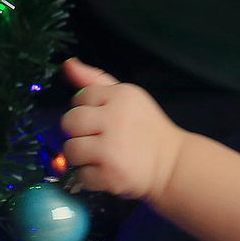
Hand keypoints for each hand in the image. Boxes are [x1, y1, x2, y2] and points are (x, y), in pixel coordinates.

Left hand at [57, 59, 184, 200]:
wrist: (171, 163)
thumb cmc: (146, 127)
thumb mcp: (126, 96)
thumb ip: (95, 79)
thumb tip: (68, 63)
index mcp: (120, 95)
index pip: (80, 97)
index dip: (86, 109)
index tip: (100, 119)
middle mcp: (115, 119)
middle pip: (69, 121)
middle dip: (77, 132)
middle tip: (95, 138)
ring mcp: (111, 148)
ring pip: (70, 149)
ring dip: (80, 156)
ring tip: (98, 156)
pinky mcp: (110, 174)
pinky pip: (80, 175)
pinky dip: (90, 177)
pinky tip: (106, 170)